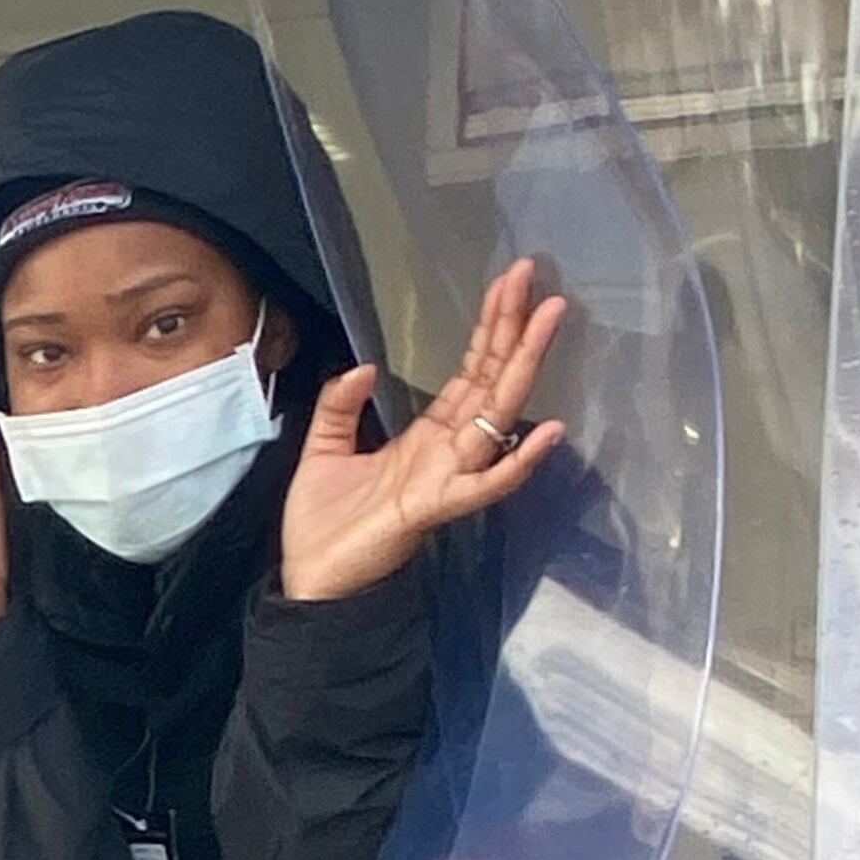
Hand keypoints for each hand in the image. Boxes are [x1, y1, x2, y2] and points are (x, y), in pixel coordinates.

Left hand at [278, 259, 566, 606]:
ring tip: (549, 322)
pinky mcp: (435, 507)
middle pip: (491, 379)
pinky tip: (548, 431)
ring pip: (497, 415)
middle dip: (513, 328)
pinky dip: (518, 461)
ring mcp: (447, 477)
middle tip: (537, 278)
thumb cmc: (323, 523)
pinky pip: (486, 484)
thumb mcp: (324, 447)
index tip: (511, 281)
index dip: (490, 327)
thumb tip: (364, 367)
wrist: (310, 581)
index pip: (470, 371)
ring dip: (524, 367)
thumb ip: (341, 404)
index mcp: (428, 435)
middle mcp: (448, 450)